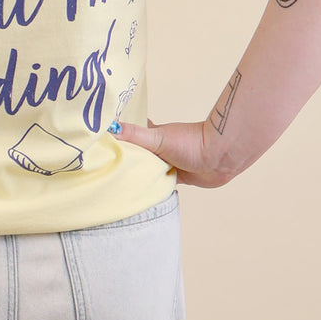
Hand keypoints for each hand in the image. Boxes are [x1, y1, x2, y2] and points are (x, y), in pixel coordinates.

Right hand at [115, 119, 230, 187]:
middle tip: (105, 168)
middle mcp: (159, 149)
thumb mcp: (157, 138)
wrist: (220, 157)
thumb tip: (109, 127)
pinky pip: (160, 183)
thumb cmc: (191, 142)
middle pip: (137, 155)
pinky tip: (142, 192)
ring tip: (118, 183)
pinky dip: (152, 186)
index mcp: (152, 136)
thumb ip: (134, 134)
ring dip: (139, 175)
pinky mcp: (178, 177)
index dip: (117, 140)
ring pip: (148, 170)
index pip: (130, 136)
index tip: (100, 145)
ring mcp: (168, 163)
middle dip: (125, 160)